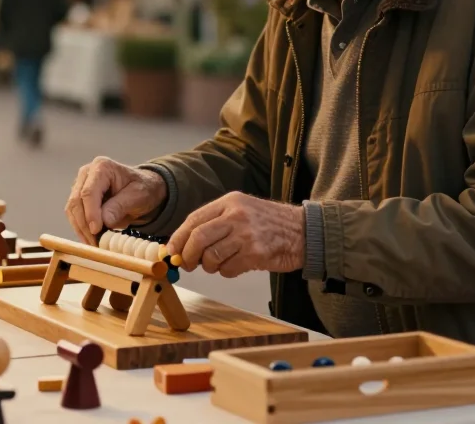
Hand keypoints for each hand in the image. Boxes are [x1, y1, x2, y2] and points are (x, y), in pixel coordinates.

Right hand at [65, 157, 166, 244]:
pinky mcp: (78, 198)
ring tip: (94, 244)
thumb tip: (104, 222)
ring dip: (81, 230)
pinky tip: (91, 240)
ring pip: (72, 210)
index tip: (96, 230)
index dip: (90, 213)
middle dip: (84, 225)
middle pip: (76, 202)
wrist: (142, 189)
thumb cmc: (143, 189)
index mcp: (102, 167)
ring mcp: (80, 185)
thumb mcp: (138, 196)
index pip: (89, 192)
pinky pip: (74, 216)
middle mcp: (87, 173)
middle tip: (95, 243)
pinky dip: (81, 230)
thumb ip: (120, 206)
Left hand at [167, 191, 304, 278]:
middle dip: (188, 255)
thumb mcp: (241, 211)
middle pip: (198, 238)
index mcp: (229, 202)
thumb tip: (183, 246)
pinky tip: (238, 264)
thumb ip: (213, 224)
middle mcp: (236, 215)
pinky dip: (227, 272)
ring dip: (210, 266)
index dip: (178, 238)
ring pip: (211, 257)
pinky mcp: (256, 254)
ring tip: (220, 263)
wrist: (303, 231)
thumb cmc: (269, 224)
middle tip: (188, 264)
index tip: (171, 252)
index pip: (194, 220)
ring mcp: (246, 235)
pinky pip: (228, 269)